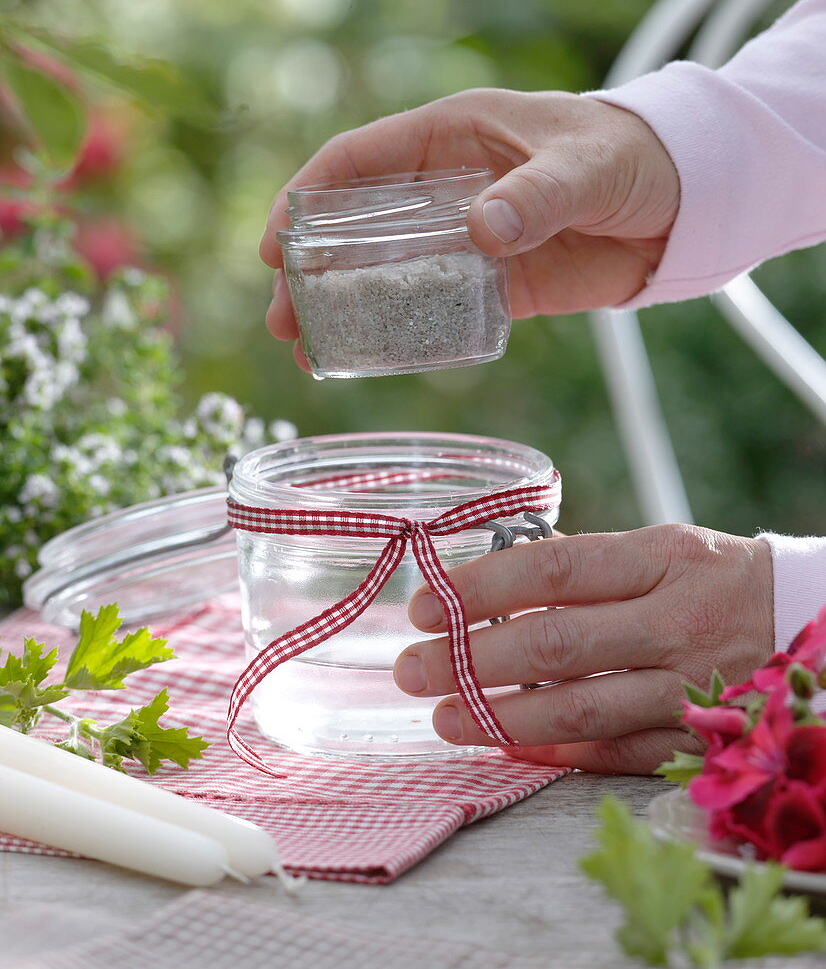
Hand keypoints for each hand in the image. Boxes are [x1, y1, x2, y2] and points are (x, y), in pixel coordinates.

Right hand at [261, 89, 679, 368]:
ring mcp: (466, 237)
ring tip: (306, 350)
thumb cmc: (635, 155)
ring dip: (343, 306)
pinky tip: (370, 357)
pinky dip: (399, 328)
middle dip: (310, 269)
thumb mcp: (588, 166)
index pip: (356, 162)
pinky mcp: (494, 281)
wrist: (686, 203)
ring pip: (385, 270)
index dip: (305, 199)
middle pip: (354, 224)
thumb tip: (482, 230)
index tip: (274, 246)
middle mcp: (446, 186)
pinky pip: (433, 305)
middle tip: (283, 320)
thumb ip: (539, 195)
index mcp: (452, 136)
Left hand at [392, 526, 773, 773]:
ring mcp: (687, 685)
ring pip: (577, 708)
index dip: (480, 589)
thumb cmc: (711, 578)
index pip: (553, 569)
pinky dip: (553, 751)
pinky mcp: (694, 738)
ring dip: (496, 716)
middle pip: (554, 643)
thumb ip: (585, 565)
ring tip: (442, 717)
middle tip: (411, 668)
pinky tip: (504, 746)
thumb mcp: (659, 548)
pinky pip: (612, 751)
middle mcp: (674, 621)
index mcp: (661, 558)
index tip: (425, 605)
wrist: (805, 622)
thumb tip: (491, 580)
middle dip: (468, 659)